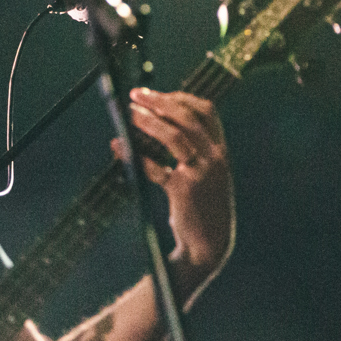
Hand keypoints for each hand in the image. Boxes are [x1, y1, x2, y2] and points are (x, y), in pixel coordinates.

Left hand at [111, 87, 235, 293]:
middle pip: (188, 117)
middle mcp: (215, 158)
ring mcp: (200, 174)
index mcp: (221, 151)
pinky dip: (135, 156)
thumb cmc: (203, 207)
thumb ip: (193, 150)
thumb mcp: (207, 174)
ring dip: (148, 122)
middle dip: (159, 102)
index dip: (179, 97)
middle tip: (136, 96)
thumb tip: (156, 123)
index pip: (206, 110)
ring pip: (174, 137)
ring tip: (130, 115)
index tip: (156, 95)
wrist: (210, 245)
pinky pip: (155, 168)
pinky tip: (119, 148)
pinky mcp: (183, 191)